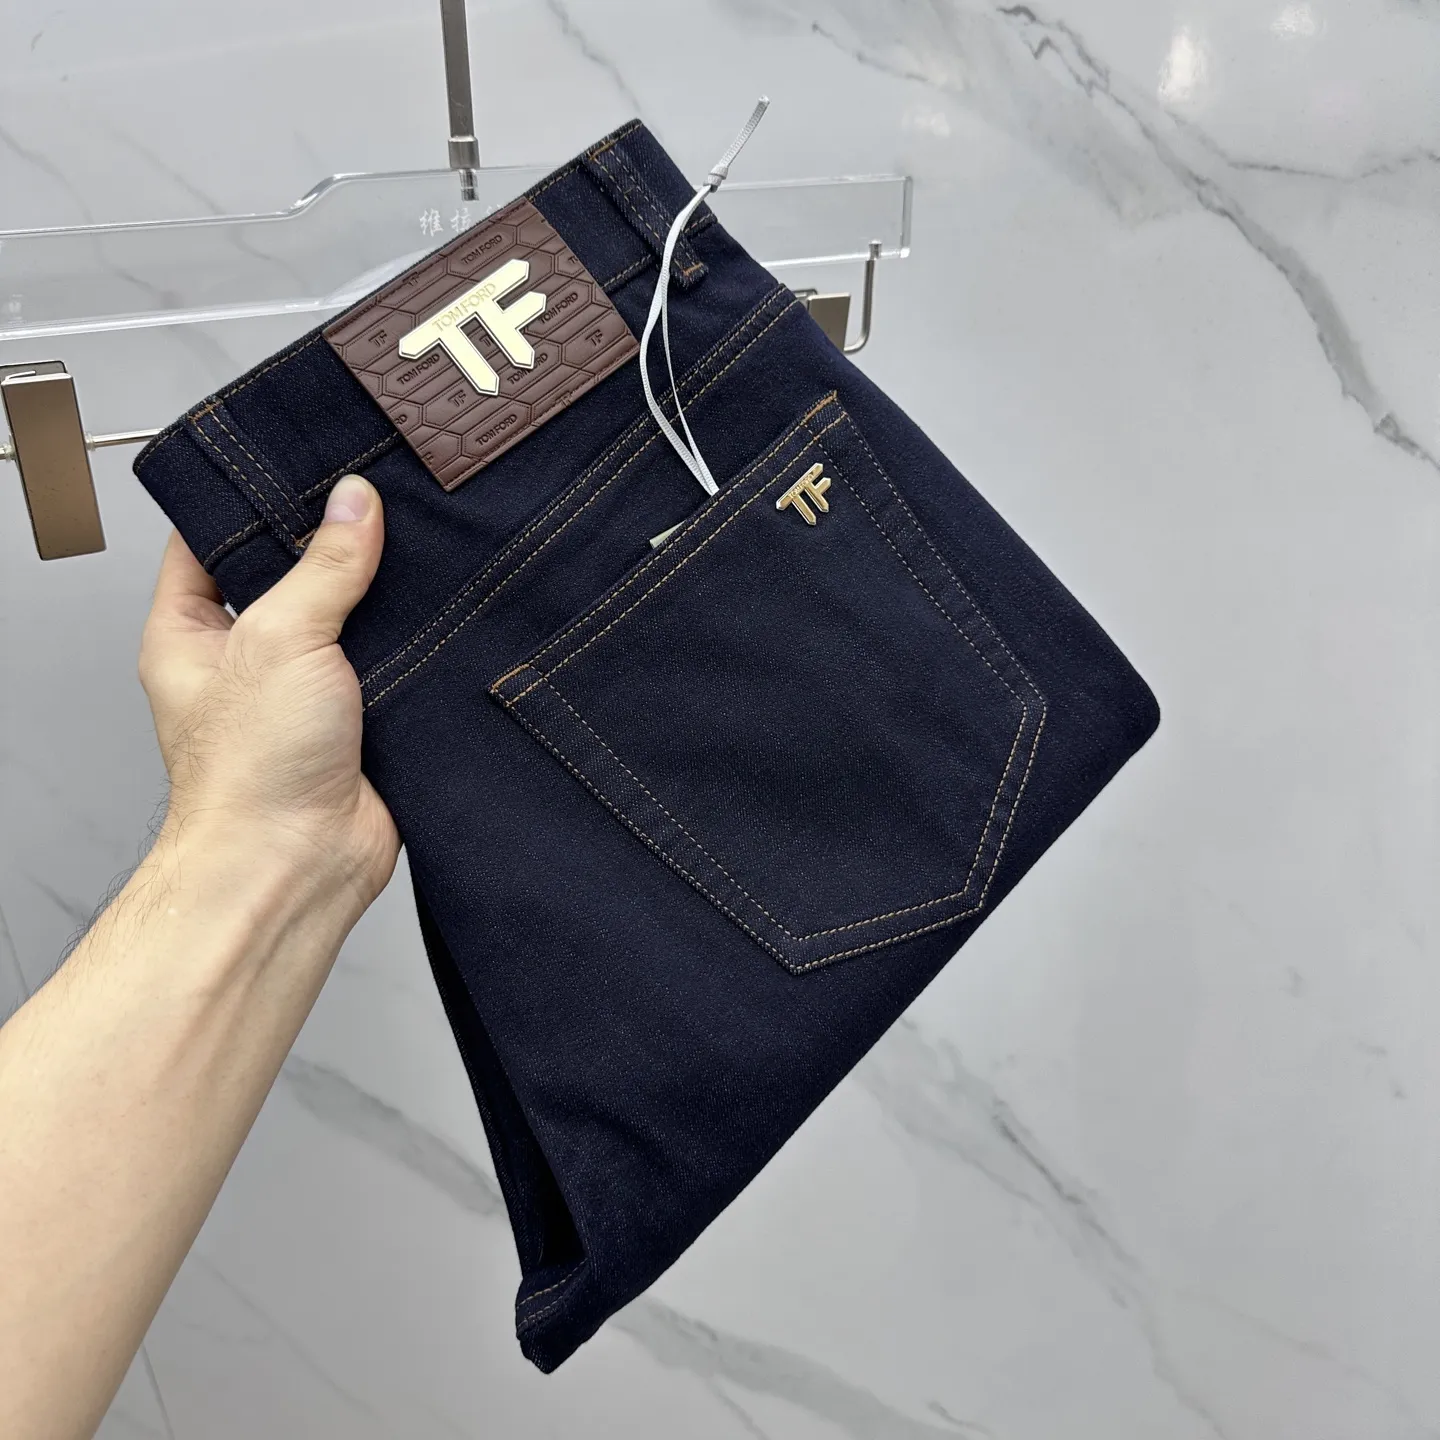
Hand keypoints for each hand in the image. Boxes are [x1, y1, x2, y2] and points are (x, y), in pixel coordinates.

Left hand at [138, 475, 399, 917]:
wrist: (302, 862)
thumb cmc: (251, 774)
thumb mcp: (280, 639)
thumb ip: (323, 566)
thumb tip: (354, 504)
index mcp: (193, 631)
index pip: (210, 540)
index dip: (251, 499)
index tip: (299, 461)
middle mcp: (248, 658)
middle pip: (290, 573)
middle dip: (333, 541)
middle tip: (373, 494)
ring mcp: (308, 689)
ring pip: (350, 617)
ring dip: (382, 594)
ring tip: (417, 542)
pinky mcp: (365, 719)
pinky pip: (393, 662)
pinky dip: (417, 640)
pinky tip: (442, 609)